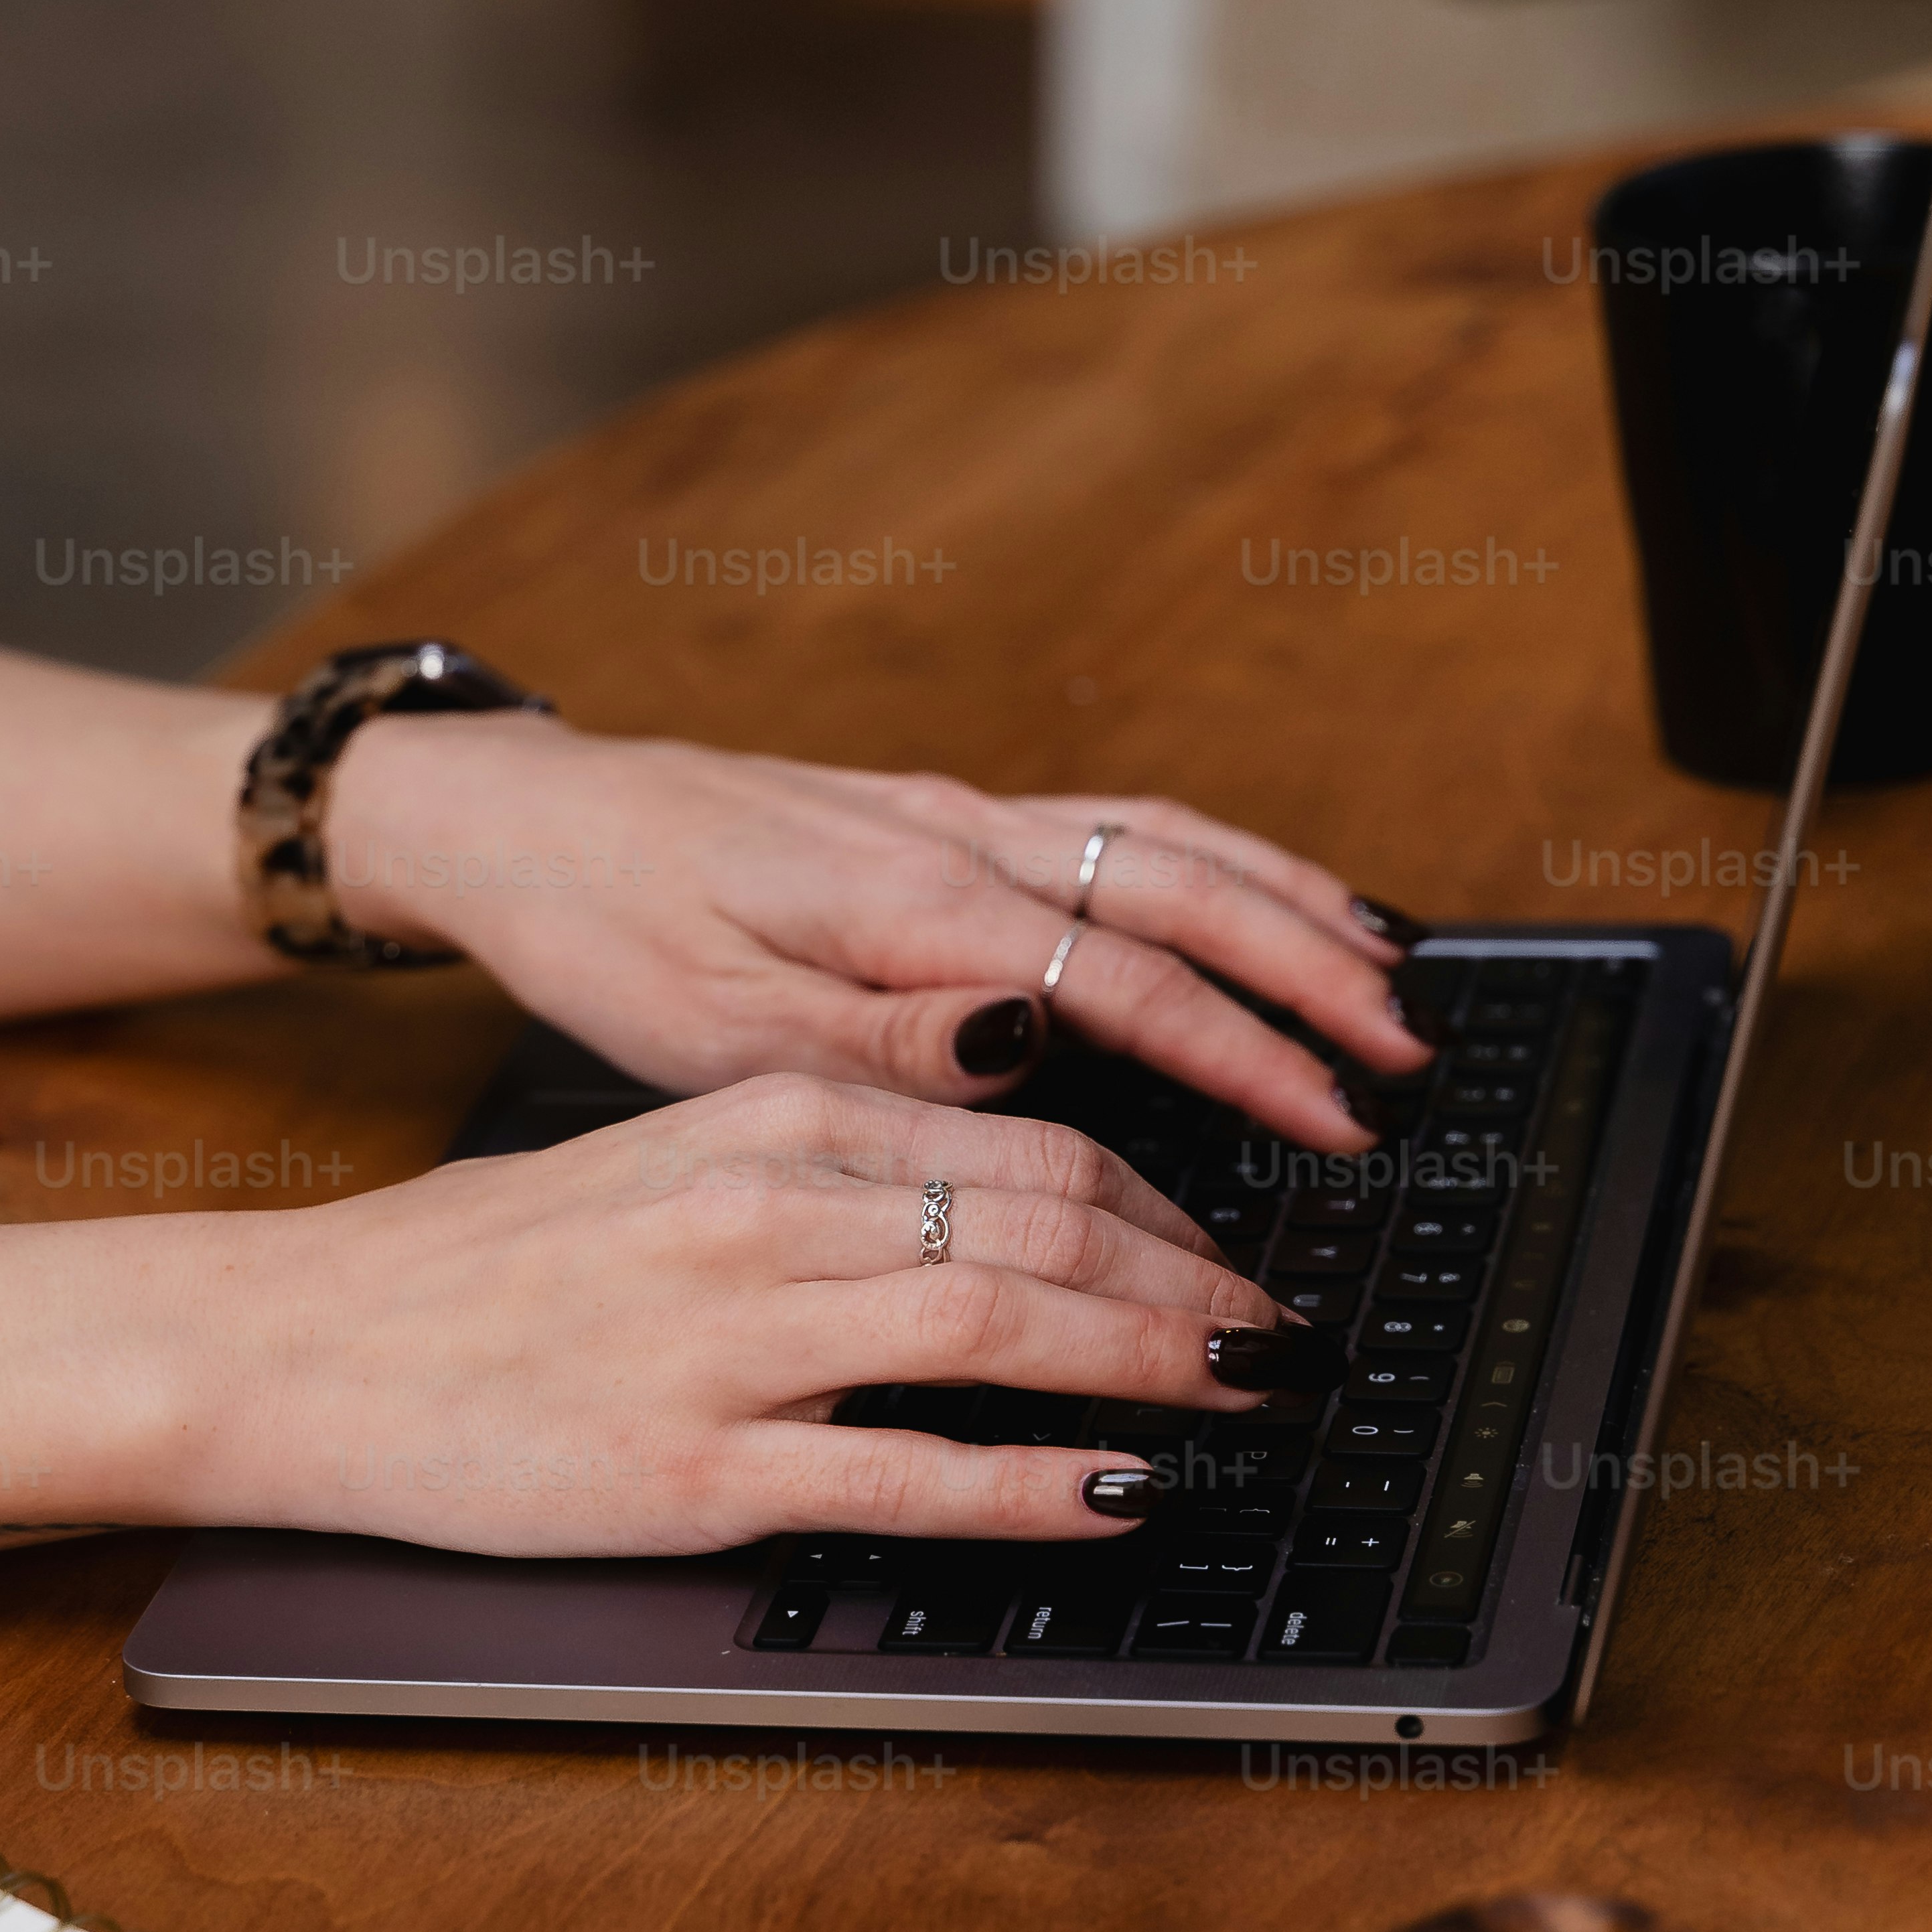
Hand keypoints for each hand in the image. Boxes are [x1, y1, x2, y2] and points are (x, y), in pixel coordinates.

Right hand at [177, 1075, 1315, 1557]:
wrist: (304, 1342)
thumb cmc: (488, 1267)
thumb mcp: (674, 1163)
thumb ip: (831, 1171)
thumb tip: (995, 1208)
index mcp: (768, 1118)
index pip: (1028, 1140)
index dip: (1165, 1201)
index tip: (1232, 1250)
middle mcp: (766, 1207)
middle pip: (1045, 1221)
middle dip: (1196, 1279)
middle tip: (1285, 1332)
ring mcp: (730, 1340)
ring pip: (998, 1326)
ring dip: (1150, 1361)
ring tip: (1247, 1394)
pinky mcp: (690, 1468)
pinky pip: (900, 1474)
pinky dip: (1030, 1483)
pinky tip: (1116, 1493)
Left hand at [332, 717, 1430, 1152]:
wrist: (524, 817)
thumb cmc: (604, 927)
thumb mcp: (713, 1021)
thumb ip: (882, 1040)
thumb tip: (1030, 1038)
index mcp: (908, 899)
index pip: (1124, 978)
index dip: (1245, 1053)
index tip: (1336, 1118)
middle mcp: (952, 835)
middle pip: (1178, 887)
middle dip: (1309, 971)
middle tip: (1407, 1057)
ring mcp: (953, 812)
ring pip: (1163, 838)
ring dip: (1284, 900)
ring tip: (1384, 972)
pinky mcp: (938, 814)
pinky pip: (1114, 823)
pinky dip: (1214, 858)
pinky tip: (1256, 897)